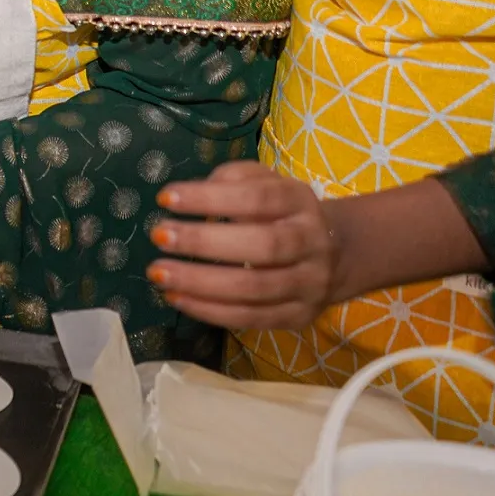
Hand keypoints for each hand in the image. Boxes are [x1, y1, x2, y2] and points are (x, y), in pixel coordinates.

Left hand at [149, 161, 342, 328]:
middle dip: (204, 241)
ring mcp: (309, 283)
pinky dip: (210, 310)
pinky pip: (251, 318)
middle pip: (262, 245)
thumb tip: (196, 192)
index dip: (211, 198)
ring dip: (200, 283)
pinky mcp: (298, 316)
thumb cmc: (281, 213)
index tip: (166, 198)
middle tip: (158, 235)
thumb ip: (233, 178)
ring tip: (159, 273)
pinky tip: (177, 298)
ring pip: (254, 288)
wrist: (336, 255)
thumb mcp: (266, 183)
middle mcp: (311, 242)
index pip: (258, 198)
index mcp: (300, 202)